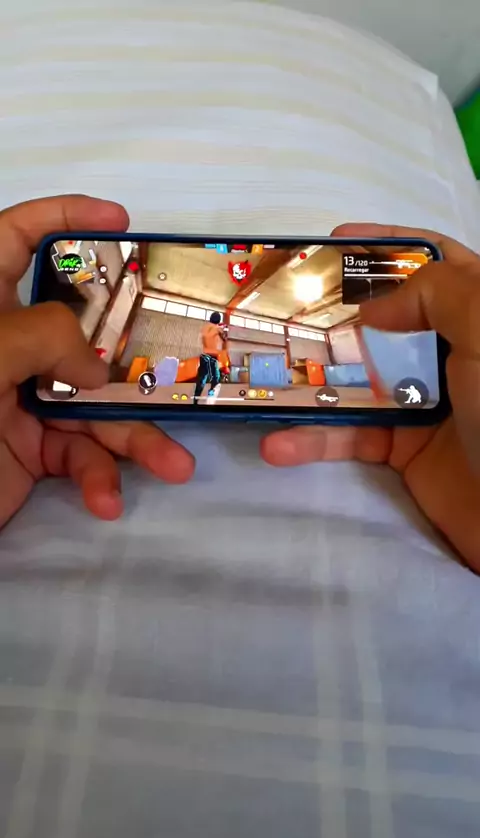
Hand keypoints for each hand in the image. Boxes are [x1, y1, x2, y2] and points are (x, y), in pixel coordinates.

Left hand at [0, 195, 194, 528]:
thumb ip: (45, 338)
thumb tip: (94, 369)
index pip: (16, 239)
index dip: (65, 216)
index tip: (121, 220)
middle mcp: (9, 345)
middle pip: (83, 331)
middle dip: (133, 356)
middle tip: (178, 366)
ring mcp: (23, 400)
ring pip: (95, 406)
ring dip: (136, 439)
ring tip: (174, 464)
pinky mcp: (33, 451)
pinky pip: (80, 456)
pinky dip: (98, 479)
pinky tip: (105, 499)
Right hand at [261, 224, 479, 572]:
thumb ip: (437, 294)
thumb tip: (373, 307)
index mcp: (479, 314)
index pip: (435, 261)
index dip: (386, 246)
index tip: (333, 243)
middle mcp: (452, 352)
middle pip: (386, 317)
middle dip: (333, 310)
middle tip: (281, 307)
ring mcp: (425, 401)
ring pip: (357, 377)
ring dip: (310, 379)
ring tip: (263, 375)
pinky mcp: (404, 451)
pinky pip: (351, 437)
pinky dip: (314, 441)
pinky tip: (279, 444)